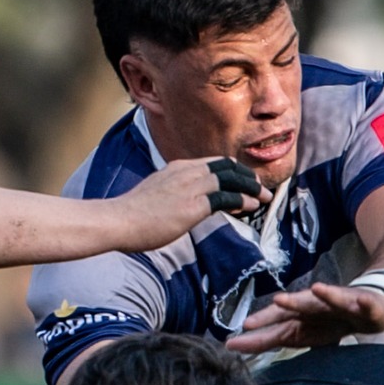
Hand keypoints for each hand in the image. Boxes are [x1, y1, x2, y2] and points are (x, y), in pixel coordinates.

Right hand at [119, 157, 264, 248]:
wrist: (118, 220)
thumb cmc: (130, 216)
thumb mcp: (154, 197)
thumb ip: (170, 196)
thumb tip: (178, 207)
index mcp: (176, 168)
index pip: (212, 164)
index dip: (231, 171)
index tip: (242, 181)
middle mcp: (186, 171)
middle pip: (226, 166)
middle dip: (246, 176)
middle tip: (260, 187)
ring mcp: (190, 186)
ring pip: (231, 178)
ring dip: (251, 187)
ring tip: (265, 196)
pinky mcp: (194, 204)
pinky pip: (227, 198)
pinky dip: (243, 200)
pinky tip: (252, 206)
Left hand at [227, 281, 383, 354]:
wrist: (367, 306)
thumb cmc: (328, 321)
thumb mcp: (299, 334)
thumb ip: (270, 338)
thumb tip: (233, 345)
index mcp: (300, 316)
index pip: (276, 322)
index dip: (260, 328)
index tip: (236, 339)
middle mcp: (316, 306)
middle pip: (301, 306)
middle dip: (289, 305)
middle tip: (275, 303)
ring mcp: (340, 303)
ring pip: (330, 299)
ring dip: (325, 294)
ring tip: (318, 289)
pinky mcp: (363, 303)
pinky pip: (363, 303)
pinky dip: (362, 300)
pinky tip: (361, 300)